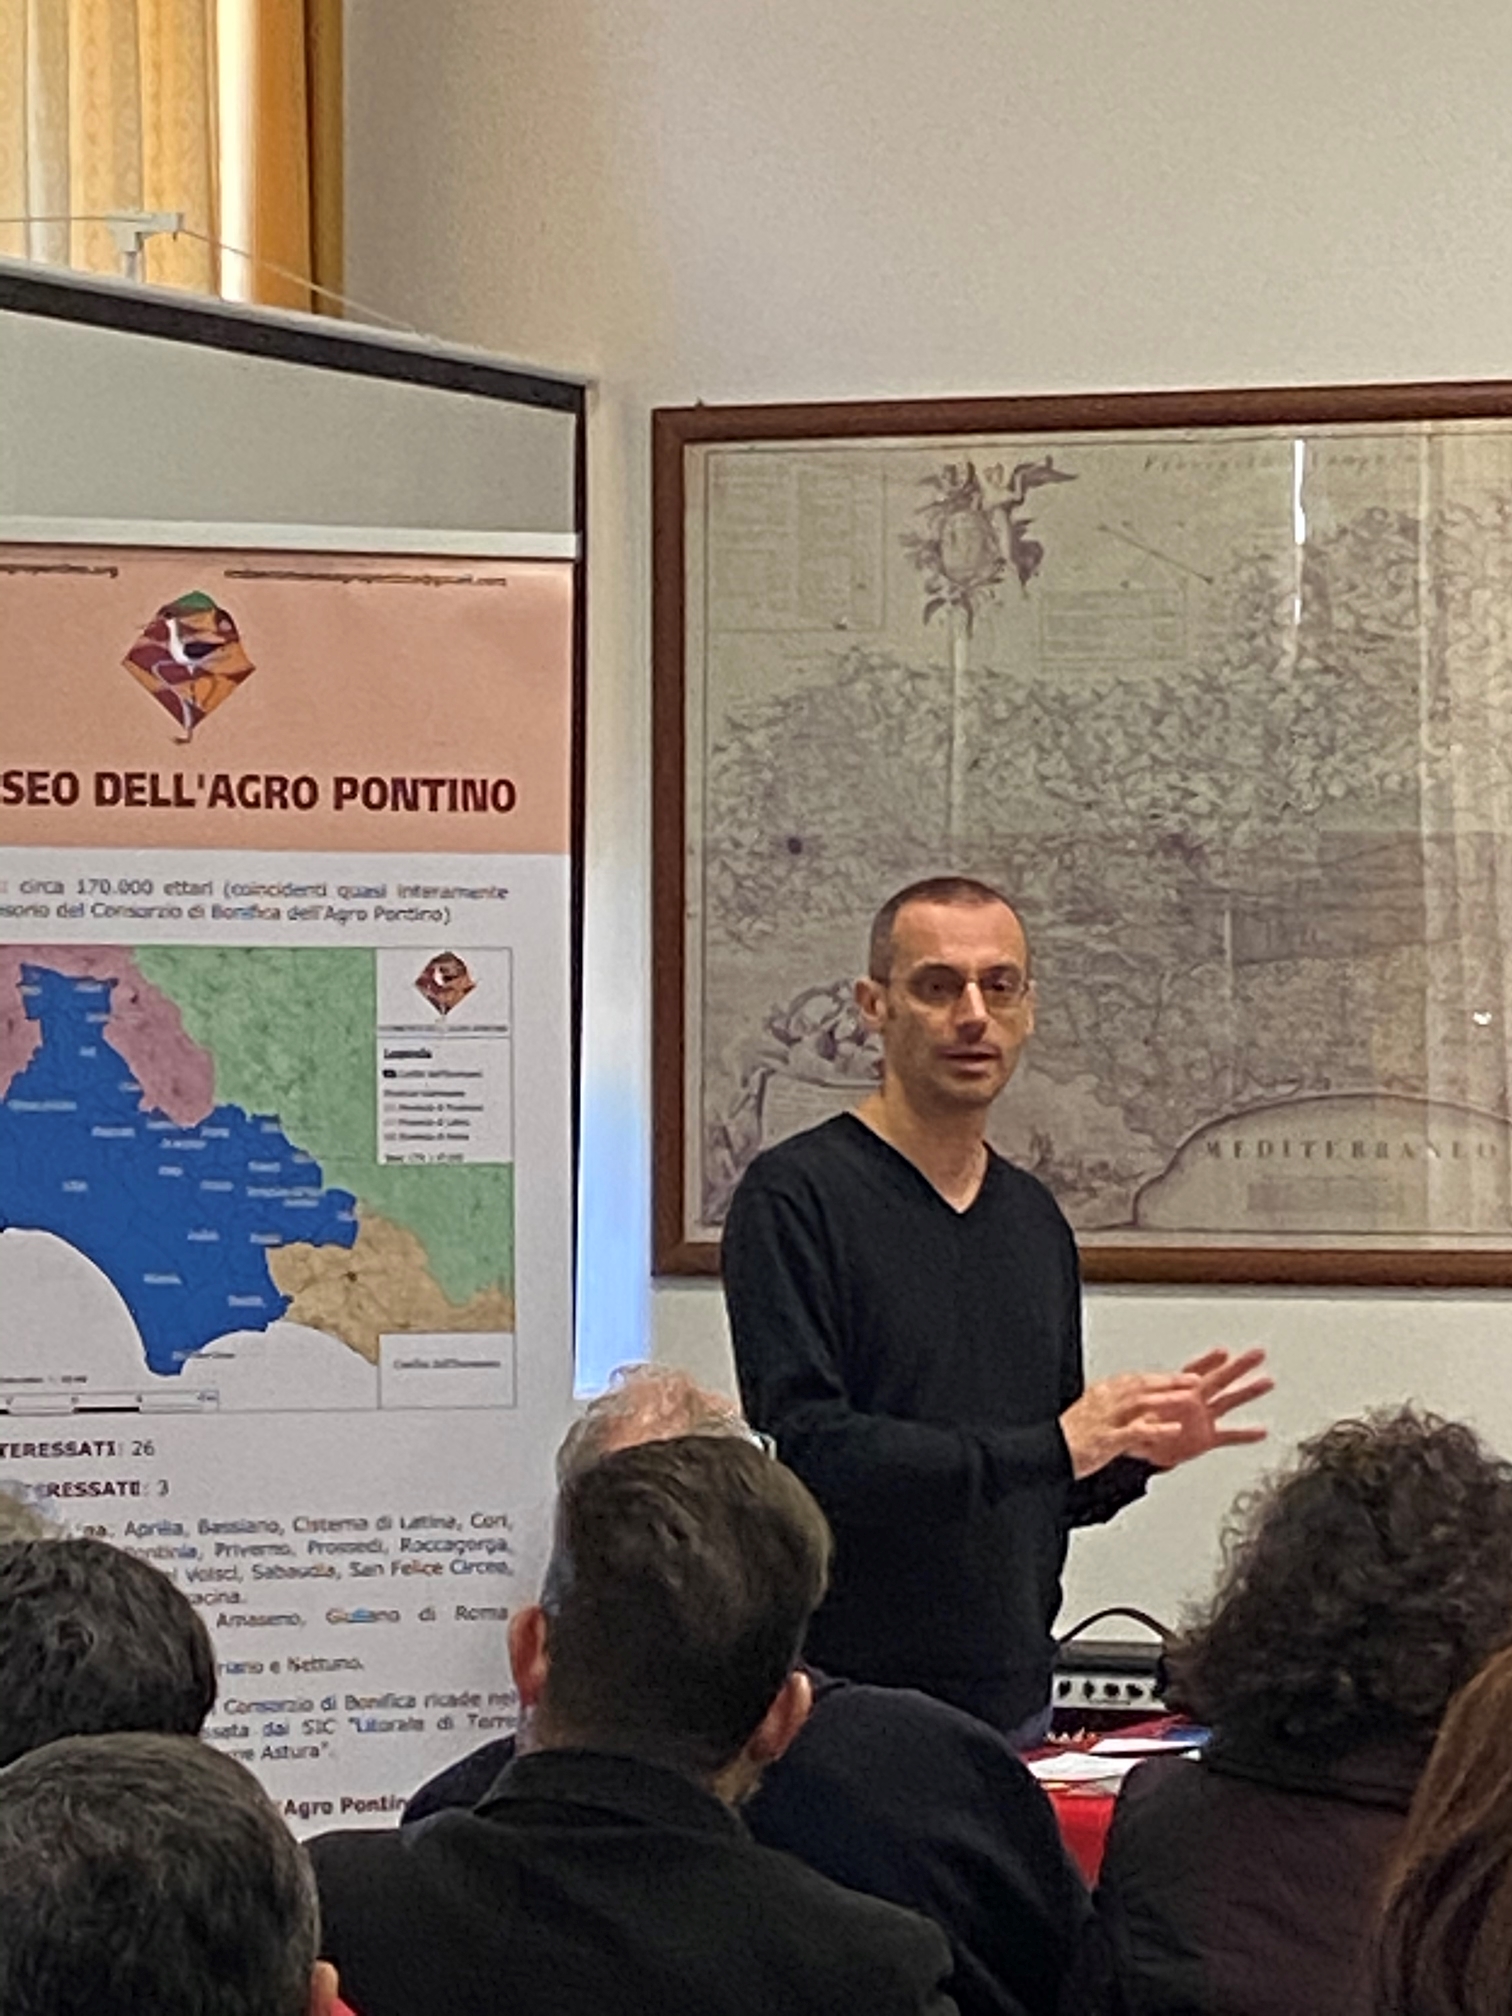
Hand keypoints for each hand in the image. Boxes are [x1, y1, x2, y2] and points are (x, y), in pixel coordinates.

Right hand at [1059, 1371, 1202, 1479]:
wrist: (1044, 1453)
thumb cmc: (1067, 1439)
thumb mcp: (1091, 1417)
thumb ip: (1114, 1412)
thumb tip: (1136, 1413)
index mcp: (1101, 1394)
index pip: (1135, 1379)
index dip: (1159, 1376)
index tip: (1179, 1375)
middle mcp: (1104, 1401)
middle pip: (1142, 1385)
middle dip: (1170, 1381)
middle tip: (1193, 1380)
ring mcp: (1105, 1419)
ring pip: (1141, 1401)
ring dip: (1167, 1397)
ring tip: (1190, 1397)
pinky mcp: (1106, 1439)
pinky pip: (1136, 1431)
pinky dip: (1157, 1429)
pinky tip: (1173, 1429)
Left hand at [1126, 1348, 1272, 1469]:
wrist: (1138, 1447)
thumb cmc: (1134, 1425)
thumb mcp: (1136, 1421)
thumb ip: (1144, 1422)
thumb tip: (1143, 1422)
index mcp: (1176, 1391)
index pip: (1194, 1372)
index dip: (1208, 1362)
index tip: (1224, 1352)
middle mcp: (1193, 1401)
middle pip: (1219, 1379)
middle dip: (1239, 1366)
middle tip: (1257, 1353)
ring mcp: (1202, 1418)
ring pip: (1229, 1401)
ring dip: (1248, 1391)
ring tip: (1267, 1381)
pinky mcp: (1205, 1438)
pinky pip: (1229, 1436)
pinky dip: (1245, 1434)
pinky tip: (1261, 1431)